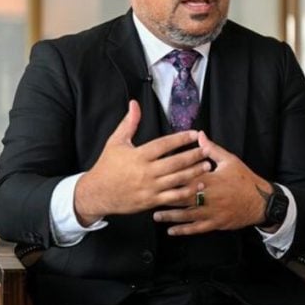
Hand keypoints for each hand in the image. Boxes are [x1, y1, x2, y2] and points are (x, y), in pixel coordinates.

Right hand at [74, 100, 211, 225]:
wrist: (97, 192)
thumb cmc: (107, 165)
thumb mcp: (116, 141)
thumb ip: (129, 123)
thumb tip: (134, 103)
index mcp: (139, 155)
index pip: (164, 144)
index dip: (181, 138)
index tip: (195, 134)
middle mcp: (146, 172)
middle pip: (175, 162)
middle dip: (193, 155)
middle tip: (207, 149)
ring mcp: (149, 188)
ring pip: (177, 180)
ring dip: (194, 172)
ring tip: (207, 165)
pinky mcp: (151, 201)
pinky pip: (173, 197)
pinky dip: (187, 192)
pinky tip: (197, 186)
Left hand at [152, 131, 271, 234]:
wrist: (261, 202)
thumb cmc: (244, 179)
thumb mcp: (230, 160)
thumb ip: (212, 149)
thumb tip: (199, 135)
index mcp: (212, 179)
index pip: (189, 178)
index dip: (173, 179)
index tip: (158, 178)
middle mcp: (210, 197)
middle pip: (184, 197)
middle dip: (166, 198)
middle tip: (150, 198)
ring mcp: (212, 212)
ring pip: (188, 215)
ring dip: (171, 216)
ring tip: (156, 215)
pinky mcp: (216, 223)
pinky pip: (197, 228)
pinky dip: (183, 230)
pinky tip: (171, 230)